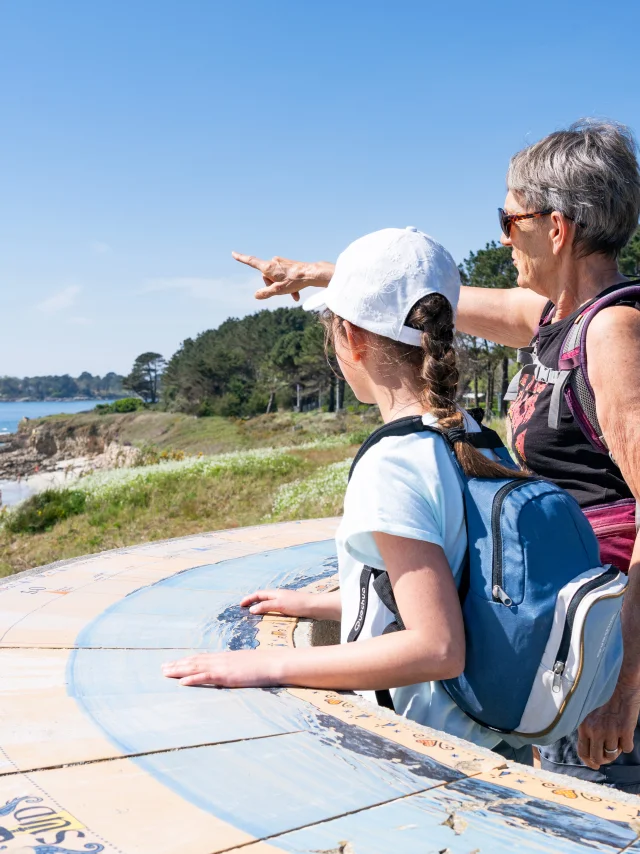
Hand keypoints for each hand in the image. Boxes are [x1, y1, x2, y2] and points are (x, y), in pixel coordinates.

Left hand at [162, 649, 284, 686]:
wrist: (272, 663)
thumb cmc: (263, 665)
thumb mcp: (245, 664)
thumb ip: (235, 667)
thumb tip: (229, 672)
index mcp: (224, 657)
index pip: (201, 658)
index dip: (186, 660)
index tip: (175, 662)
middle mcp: (220, 659)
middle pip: (194, 661)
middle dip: (177, 664)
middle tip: (162, 667)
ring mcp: (222, 666)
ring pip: (196, 667)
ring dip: (179, 670)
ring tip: (165, 672)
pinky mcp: (226, 675)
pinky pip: (205, 677)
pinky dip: (192, 679)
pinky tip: (182, 682)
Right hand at [231, 252, 332, 301]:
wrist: (312, 274)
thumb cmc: (295, 281)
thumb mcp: (278, 290)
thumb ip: (265, 293)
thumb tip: (256, 295)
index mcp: (268, 267)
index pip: (251, 262)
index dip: (241, 258)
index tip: (233, 253)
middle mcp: (273, 262)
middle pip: (266, 276)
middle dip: (273, 286)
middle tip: (283, 291)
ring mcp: (281, 262)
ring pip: (276, 278)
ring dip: (282, 287)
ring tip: (293, 294)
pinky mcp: (288, 264)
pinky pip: (284, 276)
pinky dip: (288, 285)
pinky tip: (296, 293)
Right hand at [240, 588, 313, 617]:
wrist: (316, 607)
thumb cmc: (298, 604)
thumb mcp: (280, 605)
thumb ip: (266, 606)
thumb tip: (252, 610)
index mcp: (275, 593)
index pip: (258, 594)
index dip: (249, 599)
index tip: (240, 605)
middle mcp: (279, 596)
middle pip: (263, 598)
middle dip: (253, 603)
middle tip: (245, 610)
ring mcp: (285, 602)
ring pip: (269, 604)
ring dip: (261, 608)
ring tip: (254, 616)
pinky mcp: (290, 608)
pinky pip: (275, 609)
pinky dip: (269, 612)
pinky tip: (270, 619)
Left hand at [577, 683, 639, 768]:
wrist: (621, 687)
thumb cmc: (605, 700)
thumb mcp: (590, 714)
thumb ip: (589, 731)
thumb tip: (592, 754)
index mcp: (584, 726)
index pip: (582, 752)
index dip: (589, 762)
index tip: (595, 765)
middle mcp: (595, 730)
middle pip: (598, 758)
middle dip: (604, 759)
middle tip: (609, 754)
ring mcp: (610, 731)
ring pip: (613, 754)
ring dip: (616, 750)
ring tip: (617, 738)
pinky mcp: (625, 730)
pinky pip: (627, 748)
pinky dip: (627, 744)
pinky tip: (626, 733)